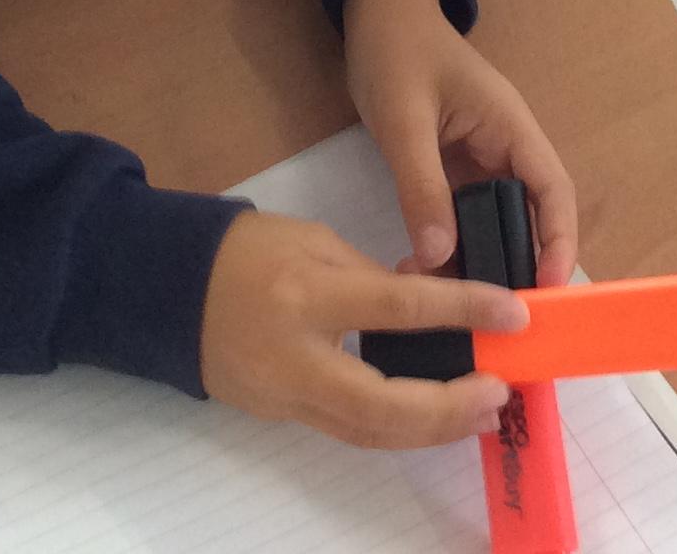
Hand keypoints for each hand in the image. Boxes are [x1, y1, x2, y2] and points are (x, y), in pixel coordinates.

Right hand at [199, 211, 526, 447]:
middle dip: (450, 408)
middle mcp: (298, 357)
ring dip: (431, 429)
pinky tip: (429, 416)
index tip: (513, 314)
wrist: (163, 288)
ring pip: (368, 433)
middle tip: (499, 392)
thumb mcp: (313, 243)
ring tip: (479, 412)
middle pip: (385, 405)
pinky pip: (345, 429)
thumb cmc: (244, 250)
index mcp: (308, 296)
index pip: (399, 309)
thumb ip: (370, 279)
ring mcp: (285, 396)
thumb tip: (425, 308)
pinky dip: (393, 428)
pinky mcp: (279, 416)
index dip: (463, 311)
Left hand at [342, 0, 579, 286]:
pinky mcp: (451, 169)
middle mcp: (504, 148)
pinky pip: (462, 216)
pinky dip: (452, 247)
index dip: (558, 241)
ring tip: (457, 309)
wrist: (374, 14)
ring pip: (494, 222)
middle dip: (518, 264)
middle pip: (529, 216)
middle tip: (499, 319)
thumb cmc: (398, 52)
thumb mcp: (404, 119)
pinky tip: (427, 276)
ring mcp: (477, 160)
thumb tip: (437, 257)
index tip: (547, 289)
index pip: (552, 191)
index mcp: (511, 128)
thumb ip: (421, 185)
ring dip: (480, 260)